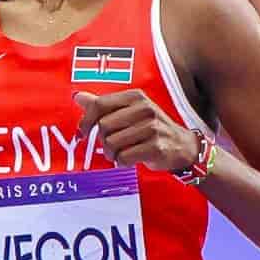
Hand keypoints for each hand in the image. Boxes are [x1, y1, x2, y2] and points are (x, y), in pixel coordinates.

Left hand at [78, 83, 203, 176]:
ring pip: (112, 143)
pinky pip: (124, 157)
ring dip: (111, 153)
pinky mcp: (155, 147)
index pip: (100, 105)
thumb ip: (104, 105)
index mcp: (135, 97)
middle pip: (103, 126)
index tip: (84, 132)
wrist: (181, 145)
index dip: (86, 120)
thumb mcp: (129, 111)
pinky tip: (129, 159)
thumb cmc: (151, 128)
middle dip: (102, 140)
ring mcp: (151, 128)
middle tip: (110, 146)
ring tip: (120, 153)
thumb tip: (78, 97)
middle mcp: (144, 109)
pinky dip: (122, 162)